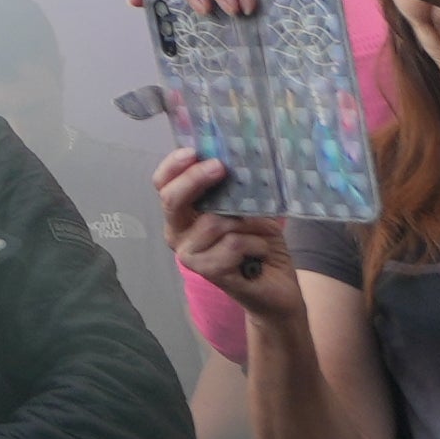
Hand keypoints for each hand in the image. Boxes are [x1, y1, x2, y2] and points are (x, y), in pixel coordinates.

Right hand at [154, 150, 304, 324]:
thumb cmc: (258, 242)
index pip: (163, 184)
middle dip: (195, 179)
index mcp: (183, 214)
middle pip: (172, 199)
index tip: (192, 152)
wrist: (276, 287)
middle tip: (220, 168)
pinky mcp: (207, 271)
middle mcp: (178, 233)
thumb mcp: (248, 209)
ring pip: (214, 221)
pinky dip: (257, 243)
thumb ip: (234, 190)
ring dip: (248, 221)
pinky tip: (260, 253)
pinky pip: (234, 242)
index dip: (172, 166)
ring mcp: (189, 255)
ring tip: (260, 231)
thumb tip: (235, 161)